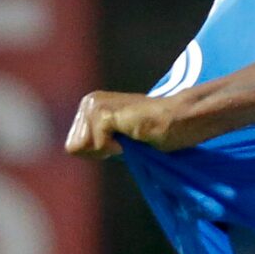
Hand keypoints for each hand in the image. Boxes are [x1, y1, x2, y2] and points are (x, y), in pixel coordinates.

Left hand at [64, 90, 200, 157]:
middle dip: (101, 151)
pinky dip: (117, 149)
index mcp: (89, 106)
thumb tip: (80, 153)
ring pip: (83, 147)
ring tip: (130, 136)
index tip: (122, 143)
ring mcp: (94, 105)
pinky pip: (98, 146)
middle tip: (126, 141)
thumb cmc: (158, 133)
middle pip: (74, 146)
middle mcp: (88, 101)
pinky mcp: (104, 114)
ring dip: (109, 149)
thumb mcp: (121, 140)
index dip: (99, 152)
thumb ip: (100, 143)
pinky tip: (133, 135)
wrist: (180, 121)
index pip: (74, 145)